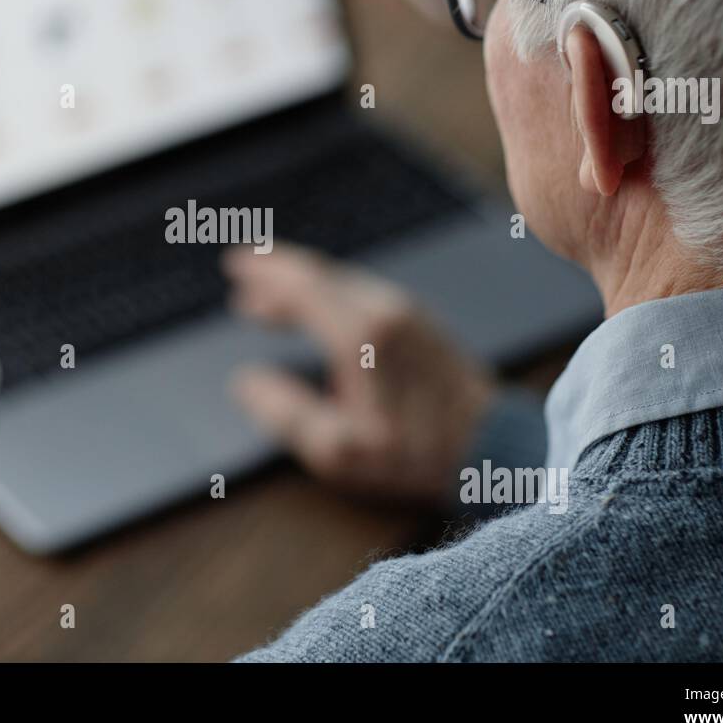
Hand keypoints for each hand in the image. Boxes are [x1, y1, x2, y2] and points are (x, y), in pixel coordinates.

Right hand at [224, 244, 493, 502]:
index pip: (300, 288)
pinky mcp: (421, 323)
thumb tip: (246, 382)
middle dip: (277, 270)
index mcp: (360, 333)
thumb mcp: (338, 449)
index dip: (264, 276)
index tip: (233, 268)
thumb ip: (284, 412)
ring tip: (268, 301)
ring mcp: (407, 312)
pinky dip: (329, 293)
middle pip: (319, 275)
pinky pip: (362, 293)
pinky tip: (318, 311)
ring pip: (342, 282)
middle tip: (241, 270)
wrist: (489, 445)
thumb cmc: (413, 453)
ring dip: (302, 284)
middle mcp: (384, 309)